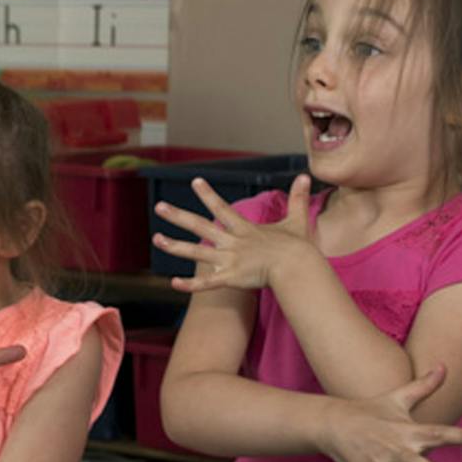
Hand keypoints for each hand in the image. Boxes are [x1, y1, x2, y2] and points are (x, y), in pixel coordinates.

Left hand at [154, 175, 316, 295]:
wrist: (298, 268)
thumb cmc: (298, 248)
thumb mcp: (297, 220)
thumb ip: (297, 200)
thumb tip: (305, 177)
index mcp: (244, 229)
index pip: (221, 208)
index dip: (208, 195)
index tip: (194, 181)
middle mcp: (232, 242)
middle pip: (200, 226)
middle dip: (178, 216)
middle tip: (159, 206)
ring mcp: (230, 260)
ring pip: (196, 252)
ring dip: (175, 246)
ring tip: (156, 239)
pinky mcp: (231, 278)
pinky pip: (206, 283)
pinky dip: (190, 284)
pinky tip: (173, 284)